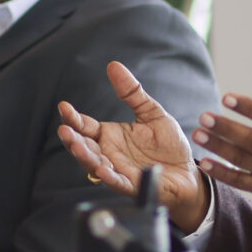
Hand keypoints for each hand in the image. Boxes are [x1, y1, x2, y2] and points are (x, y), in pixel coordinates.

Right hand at [58, 61, 208, 229]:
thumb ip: (132, 93)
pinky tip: (102, 170)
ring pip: (95, 165)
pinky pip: (118, 182)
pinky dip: (109, 178)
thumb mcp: (151, 113)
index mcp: (110, 135)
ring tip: (77, 146)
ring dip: (85, 157)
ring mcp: (119, 170)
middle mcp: (109, 153)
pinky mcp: (133, 185)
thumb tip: (114, 65)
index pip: (85, 126)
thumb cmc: (168, 145)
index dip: (73, 117)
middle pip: (84, 147)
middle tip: (65, 130)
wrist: (187, 172)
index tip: (64, 106)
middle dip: (72, 139)